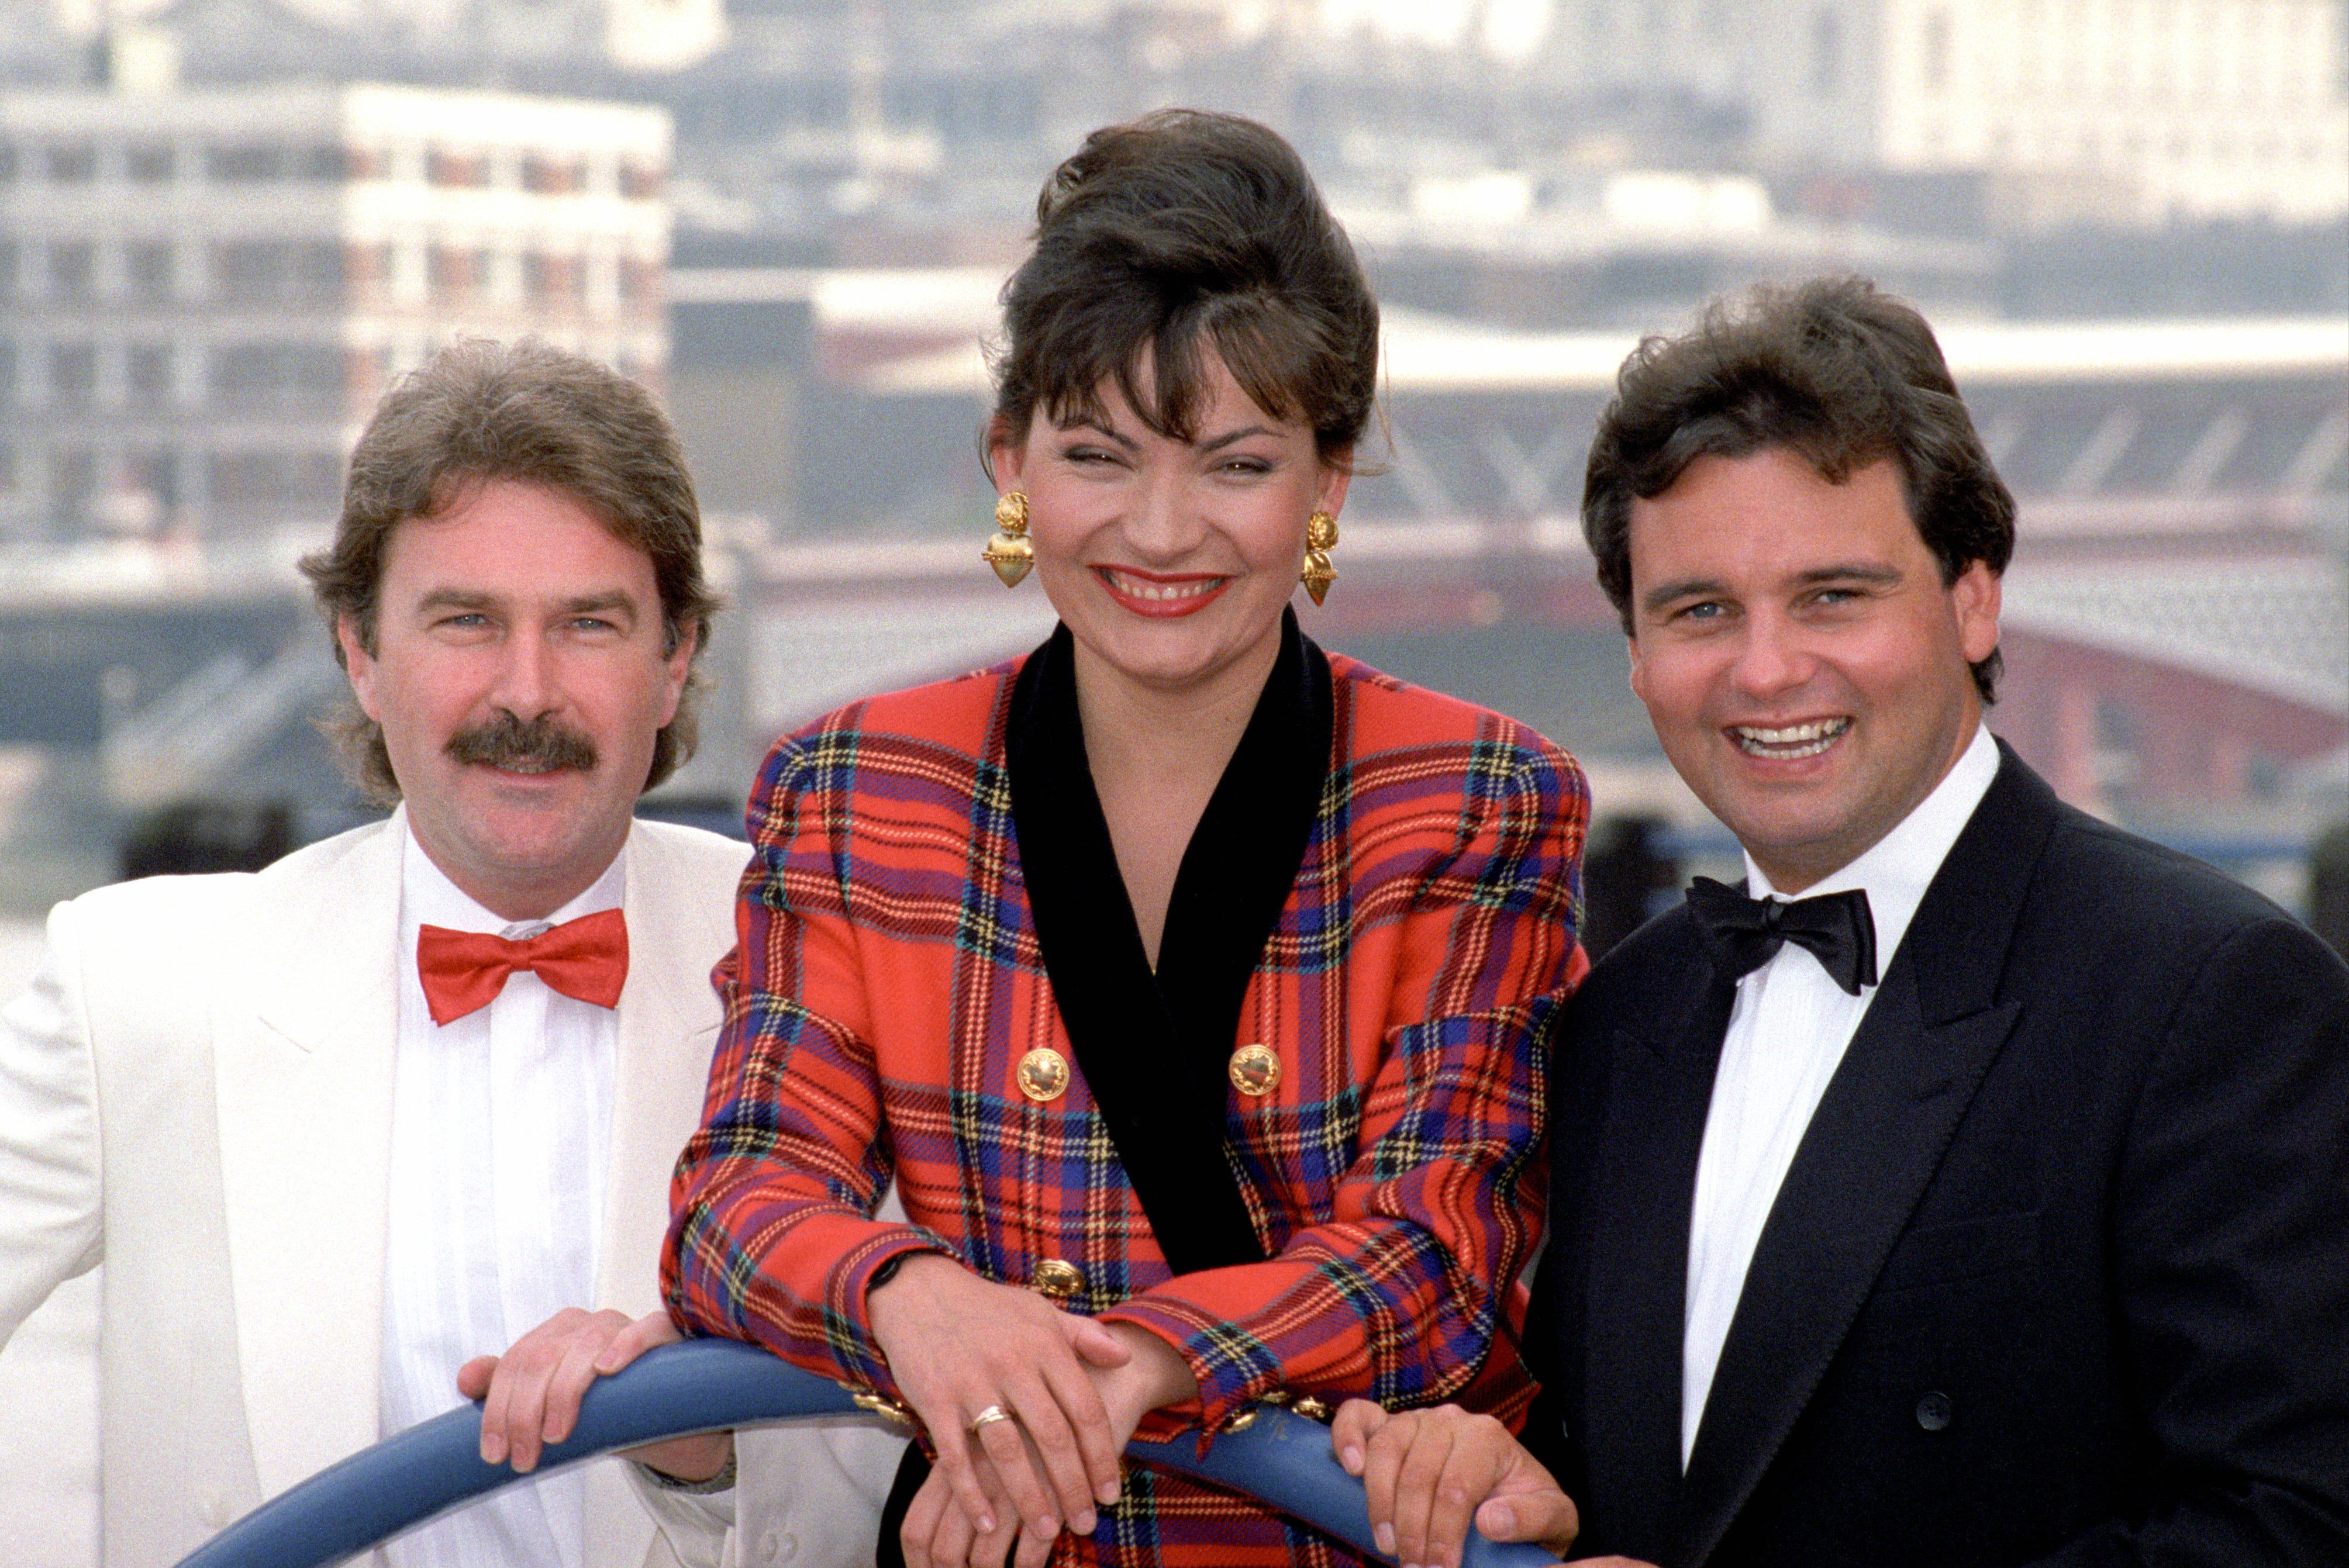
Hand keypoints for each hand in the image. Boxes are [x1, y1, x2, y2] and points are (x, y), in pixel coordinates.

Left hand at [457, 1306, 729, 1482]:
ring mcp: (622, 1325)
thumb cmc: (599, 1405)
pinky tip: (606, 1370)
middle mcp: (583, 1324)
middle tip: (522, 1459)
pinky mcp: (662, 1332)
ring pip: (583, 1348)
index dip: (497, 1409)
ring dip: (564, 1394)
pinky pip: (644, 1329)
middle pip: (540, 1358)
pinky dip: (624, 1346)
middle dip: (524, 1413)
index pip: (514, 1363)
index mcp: (552, 1333)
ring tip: (557, 1436)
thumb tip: (464, 1378)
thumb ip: (507, 1387)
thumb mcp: (549, 1402)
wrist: (661, 1412)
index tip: (494, 1454)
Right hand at [870, 1255, 1131, 1551]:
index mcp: (1044, 1344)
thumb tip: (1126, 1355)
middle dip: (1073, 1487)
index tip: (1110, 1492)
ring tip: (1047, 1531)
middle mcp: (1012, 1364)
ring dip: (1030, 1498)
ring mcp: (972, 1383)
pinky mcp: (934, 1399)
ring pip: (1008, 1452)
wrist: (917, 1292)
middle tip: (1085, 1523)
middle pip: (1053, 1437)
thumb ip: (1084, 1335)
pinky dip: (971, 1493)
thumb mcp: (1039, 1311)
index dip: (1101, 1456)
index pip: (1085, 1409)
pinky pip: (955, 1456)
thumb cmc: (986, 1307)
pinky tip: (986, 1522)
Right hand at [1331, 1398, 1582, 1567]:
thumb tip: (1491, 1522)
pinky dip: (1347, 1436)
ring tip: (1386, 1543)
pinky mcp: (1389, 1426)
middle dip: (1412, 1529)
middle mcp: (1451, 1420)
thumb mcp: (1553, 1518)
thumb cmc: (1527, 1508)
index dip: (1443, 1533)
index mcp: (1488, 1437)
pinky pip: (1360, 1416)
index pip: (1456, 1487)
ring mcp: (1417, 1419)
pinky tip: (1349, 1468)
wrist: (1511, 1495)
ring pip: (1386, 1449)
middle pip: (1418, 1474)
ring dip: (1379, 1501)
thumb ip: (1534, 1518)